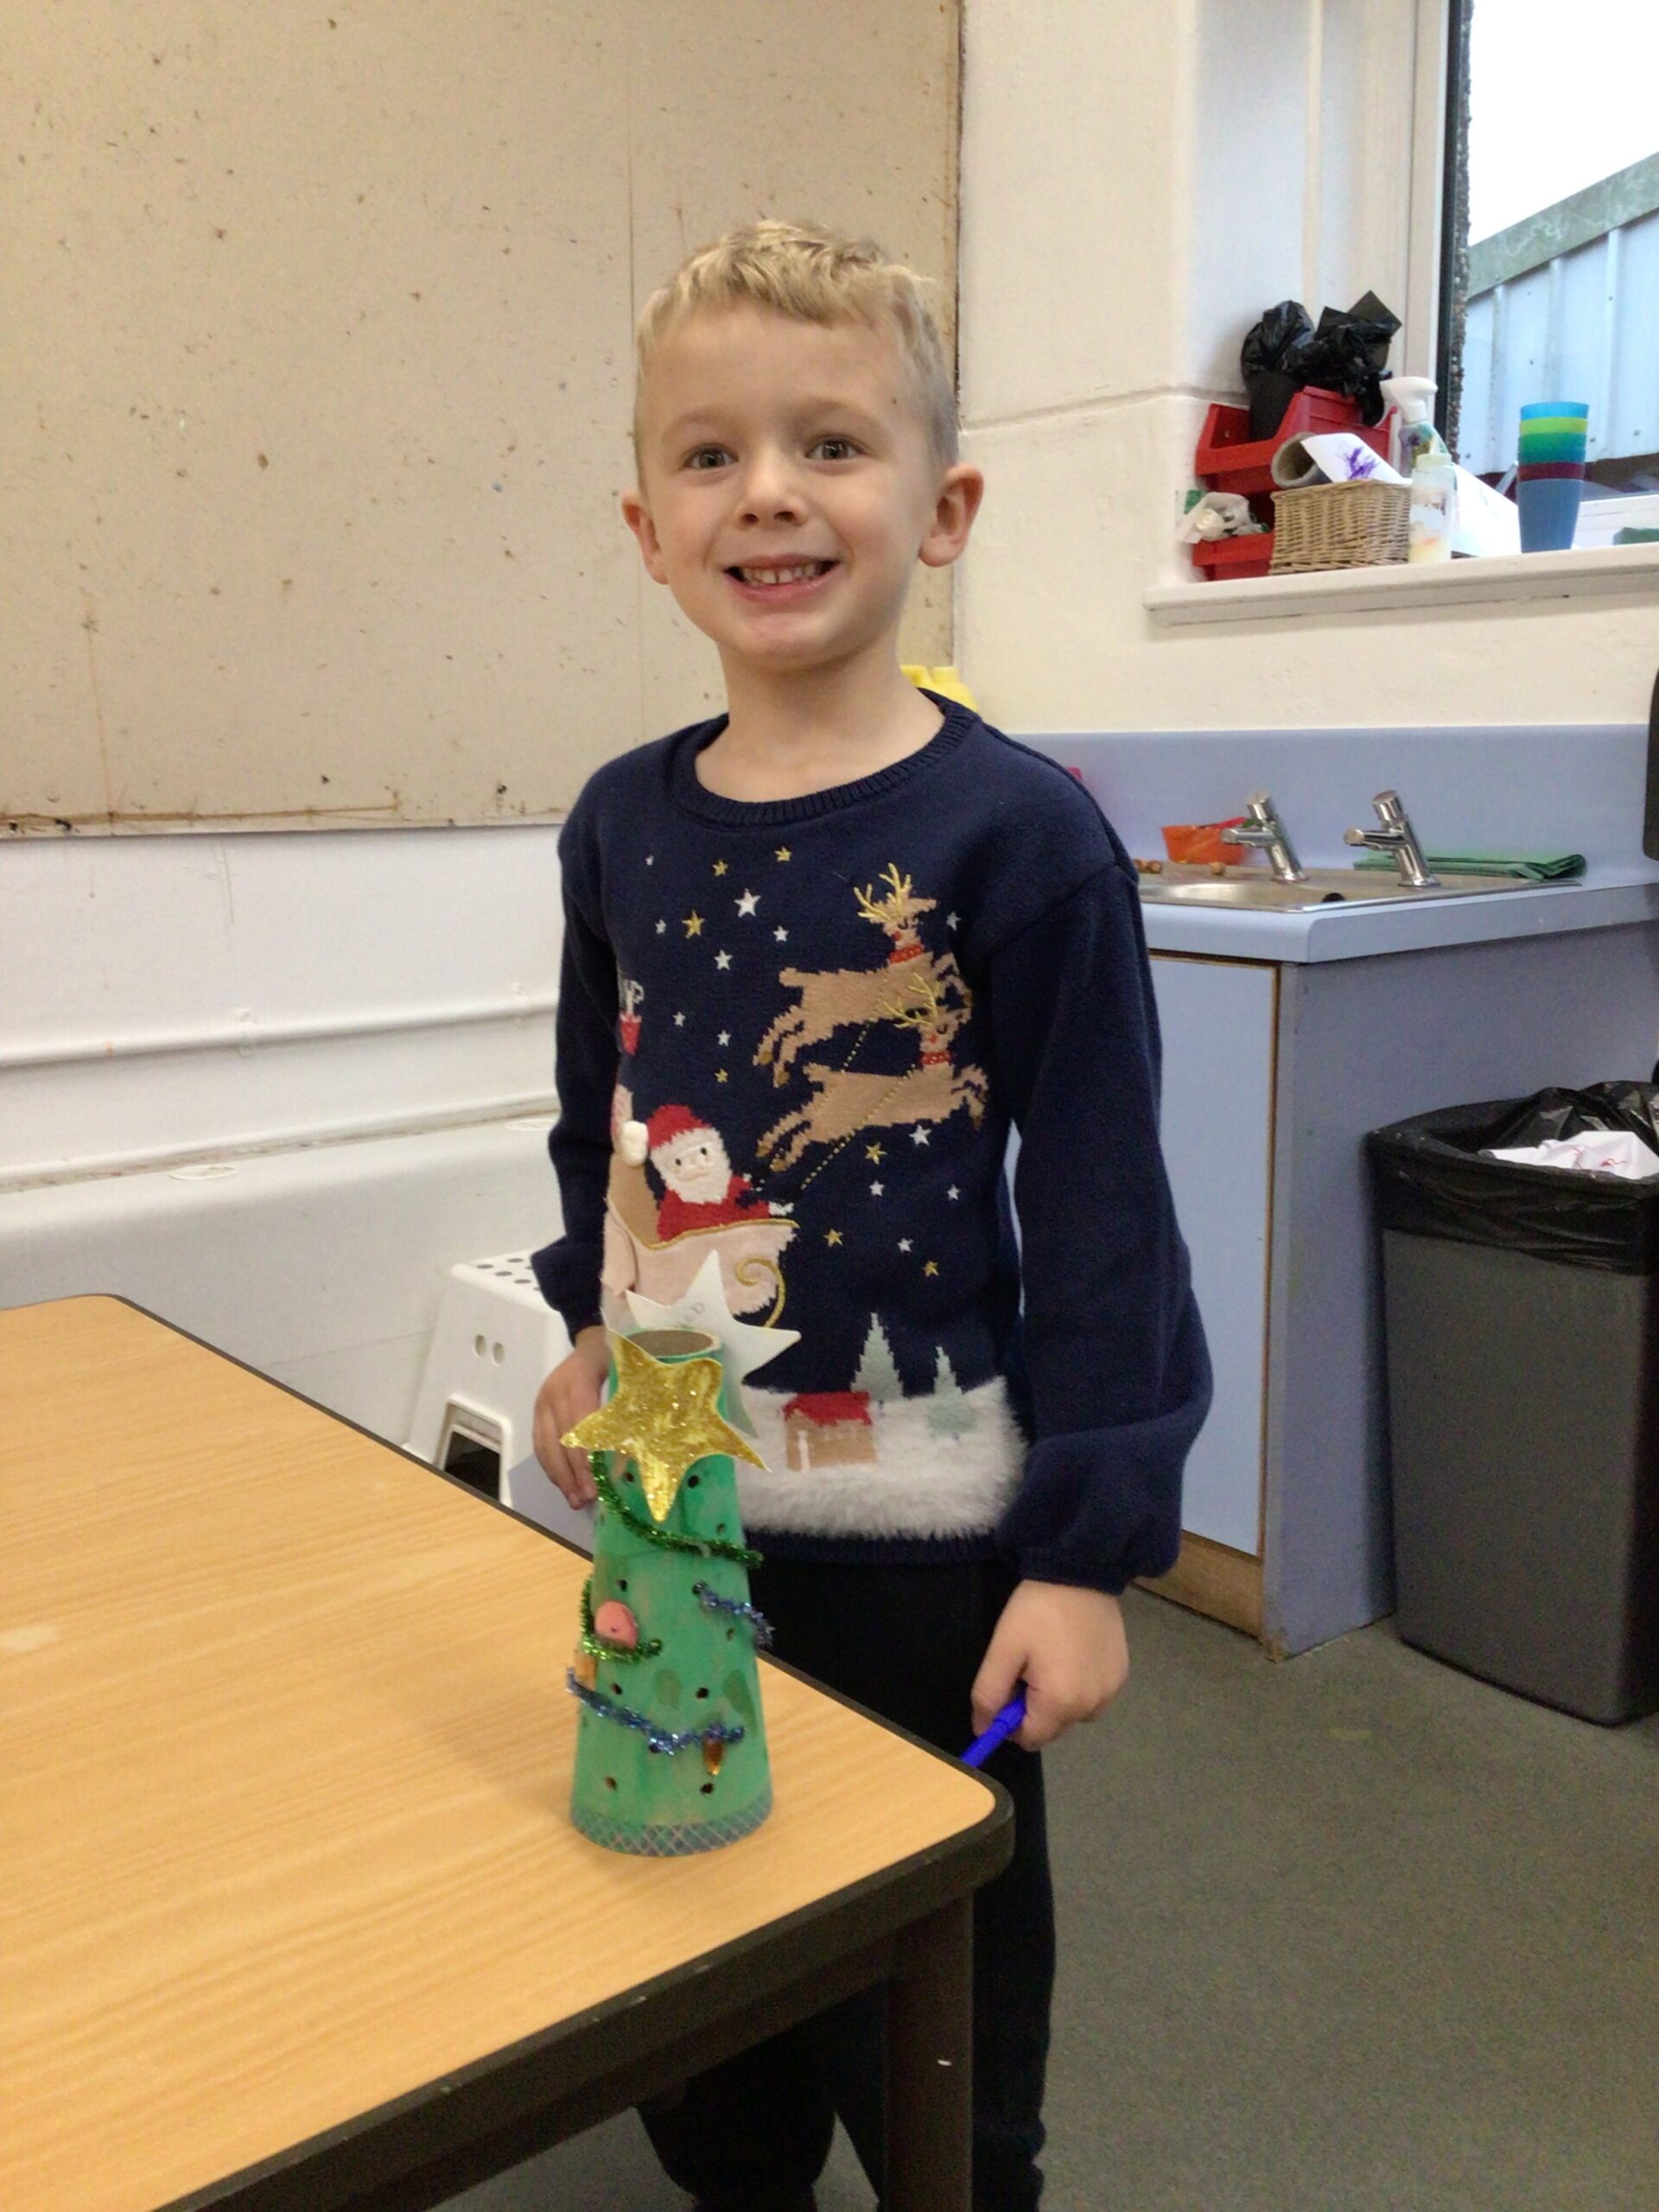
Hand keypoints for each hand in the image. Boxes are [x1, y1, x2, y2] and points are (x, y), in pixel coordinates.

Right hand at [532, 1326, 610, 1506]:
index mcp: (578, 1380)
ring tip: (574, 1501)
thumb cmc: (617, 1357)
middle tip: (586, 1500)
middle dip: (573, 1474)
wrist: (591, 1340)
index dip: (586, 1457)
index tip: (597, 1484)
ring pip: (546, 1445)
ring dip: (559, 1476)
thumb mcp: (628, 1374)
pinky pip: (540, 1443)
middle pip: (560, 1440)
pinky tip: (563, 1484)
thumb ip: (628, 1409)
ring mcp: (542, 1401)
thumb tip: (631, 1456)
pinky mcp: (538, 1410)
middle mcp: (553, 1391)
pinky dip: (550, 1466)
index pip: (579, 1426)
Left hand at [971, 1580, 1128, 1750]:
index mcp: (1061, 1703)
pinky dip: (1079, 1684)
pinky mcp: (1121, 1675)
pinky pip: (1092, 1696)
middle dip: (1035, 1706)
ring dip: (1058, 1698)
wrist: (1080, 1571)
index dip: (1010, 1720)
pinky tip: (1073, 1653)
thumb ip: (989, 1695)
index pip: (1029, 1739)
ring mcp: (1111, 1691)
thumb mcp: (1004, 1649)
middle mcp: (1092, 1706)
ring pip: (1073, 1713)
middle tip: (1029, 1665)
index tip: (1007, 1687)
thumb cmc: (1037, 1610)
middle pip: (1052, 1727)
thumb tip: (983, 1730)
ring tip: (1052, 1656)